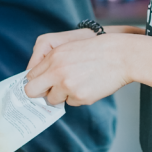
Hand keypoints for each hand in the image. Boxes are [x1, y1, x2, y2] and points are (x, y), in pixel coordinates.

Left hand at [25, 33, 144, 105]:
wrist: (121, 56)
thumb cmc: (97, 51)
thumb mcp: (69, 48)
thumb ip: (52, 62)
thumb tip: (39, 81)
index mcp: (53, 57)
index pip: (31, 75)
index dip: (36, 81)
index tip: (40, 85)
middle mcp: (57, 71)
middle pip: (31, 91)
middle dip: (38, 94)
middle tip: (48, 92)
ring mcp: (68, 85)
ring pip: (53, 99)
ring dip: (62, 95)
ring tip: (78, 83)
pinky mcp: (80, 97)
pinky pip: (71, 103)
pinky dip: (78, 97)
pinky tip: (89, 86)